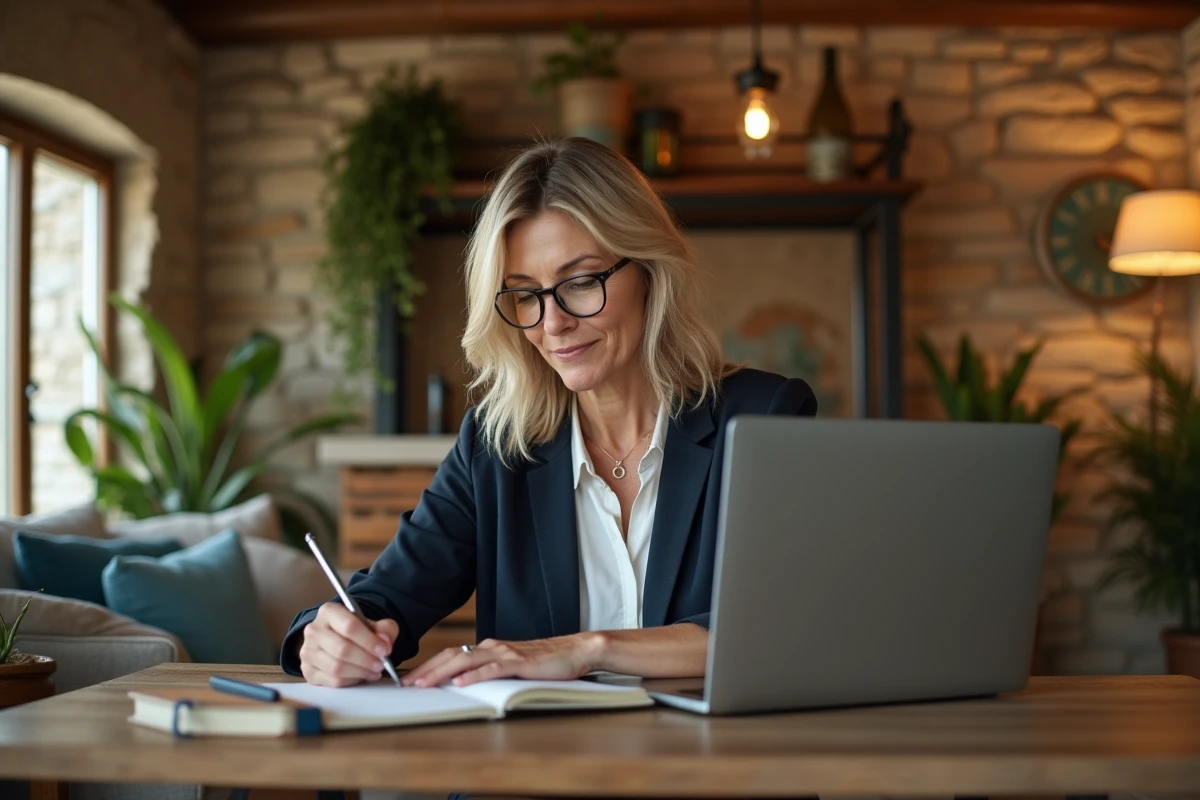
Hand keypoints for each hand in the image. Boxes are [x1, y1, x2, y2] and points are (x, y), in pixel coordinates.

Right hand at [299, 603, 398, 687]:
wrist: (337, 640)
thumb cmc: (357, 632)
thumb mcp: (374, 624)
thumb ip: (385, 630)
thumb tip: (384, 643)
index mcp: (329, 612)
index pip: (349, 626)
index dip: (369, 641)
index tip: (384, 650)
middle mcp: (314, 630)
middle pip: (342, 649)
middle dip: (366, 659)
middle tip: (381, 664)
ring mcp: (307, 651)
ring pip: (336, 667)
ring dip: (360, 672)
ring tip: (374, 671)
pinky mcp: (307, 671)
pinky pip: (331, 681)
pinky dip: (351, 681)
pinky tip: (361, 676)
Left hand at [400, 634, 601, 687]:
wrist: (575, 650)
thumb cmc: (547, 661)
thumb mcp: (513, 667)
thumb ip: (492, 671)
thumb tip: (467, 683)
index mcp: (490, 648)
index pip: (453, 655)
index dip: (430, 666)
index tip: (412, 679)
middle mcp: (493, 647)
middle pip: (453, 655)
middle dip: (428, 669)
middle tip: (407, 683)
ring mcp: (506, 653)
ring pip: (467, 660)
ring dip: (442, 672)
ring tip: (424, 683)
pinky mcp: (520, 662)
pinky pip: (492, 669)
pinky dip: (474, 675)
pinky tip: (461, 682)